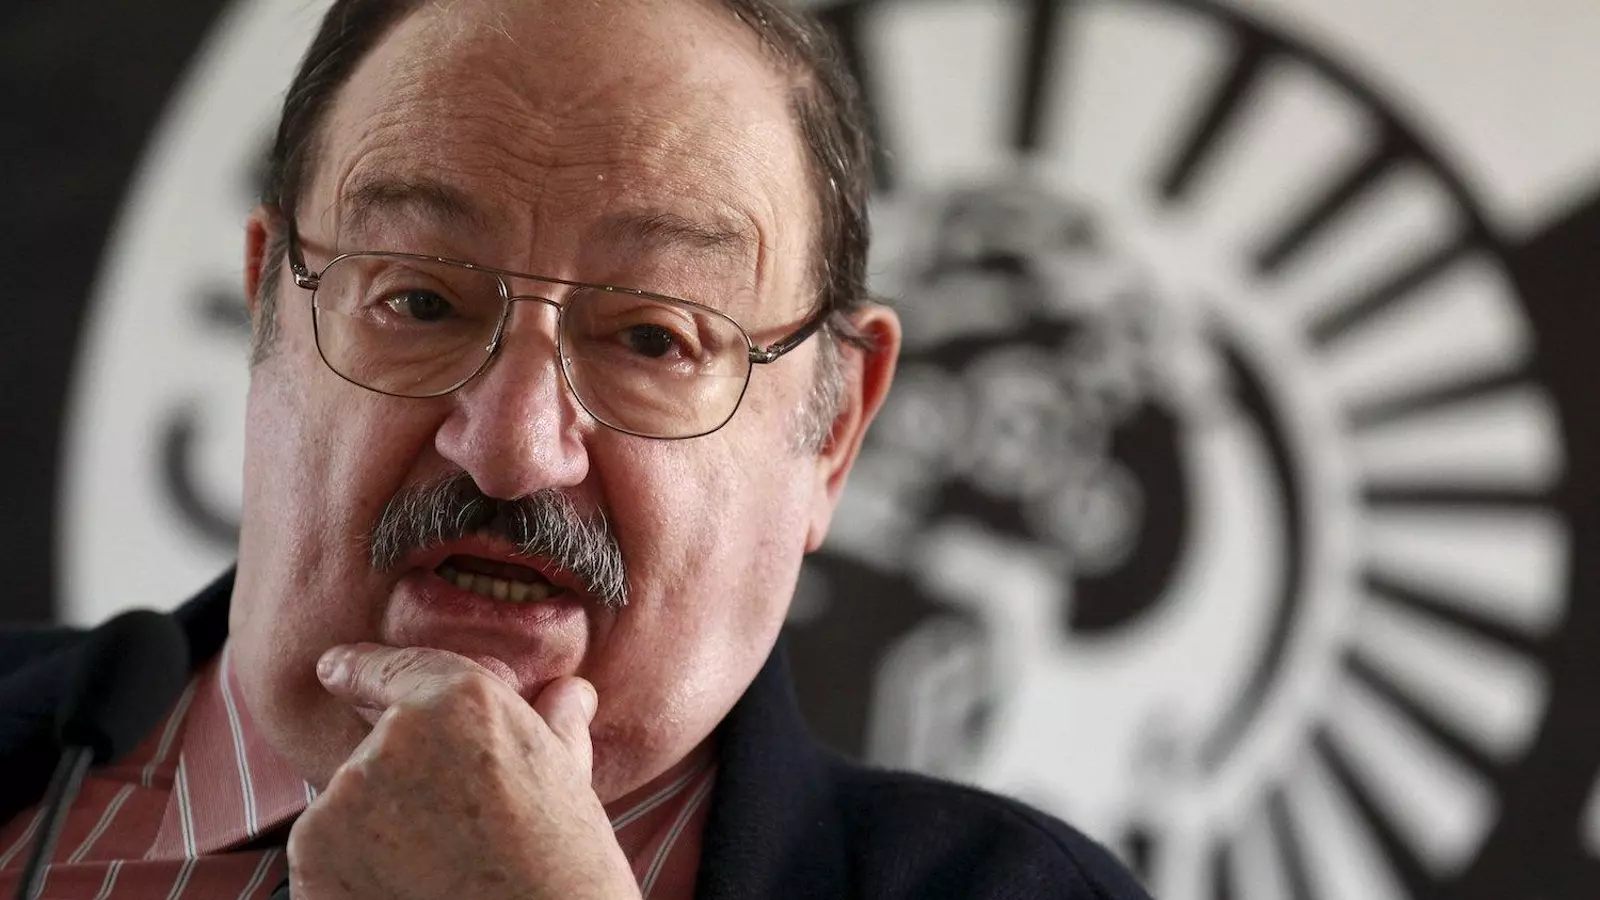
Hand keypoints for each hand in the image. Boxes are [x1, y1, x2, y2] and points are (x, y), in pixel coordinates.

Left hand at [285, 644, 641, 899]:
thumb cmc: (564, 866)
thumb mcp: (567, 779)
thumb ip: (554, 725)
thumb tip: (569, 693)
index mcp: (462, 701)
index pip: (394, 669)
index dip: (360, 668)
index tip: (335, 669)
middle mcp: (396, 735)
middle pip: (375, 752)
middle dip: (396, 785)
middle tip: (446, 830)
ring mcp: (347, 795)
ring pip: (345, 807)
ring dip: (370, 833)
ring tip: (433, 870)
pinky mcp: (313, 852)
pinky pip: (322, 855)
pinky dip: (348, 875)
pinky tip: (404, 891)